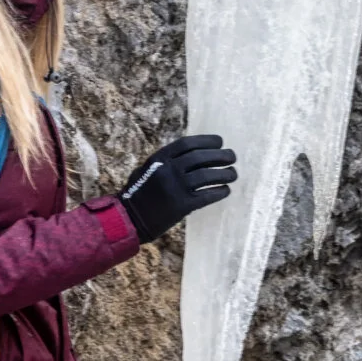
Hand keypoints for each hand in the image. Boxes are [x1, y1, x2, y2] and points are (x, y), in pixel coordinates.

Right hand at [117, 133, 235, 242]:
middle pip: (201, 158)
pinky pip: (207, 195)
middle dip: (221, 155)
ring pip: (208, 176)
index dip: (207, 141)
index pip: (188, 144)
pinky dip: (219, 192)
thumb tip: (193, 153)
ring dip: (225, 173)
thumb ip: (166, 161)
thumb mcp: (147, 170)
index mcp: (159, 159)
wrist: (129, 219)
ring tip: (233, 174)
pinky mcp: (182, 206)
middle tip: (232, 157)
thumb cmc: (138, 194)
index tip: (220, 141)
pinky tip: (225, 190)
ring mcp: (175, 188)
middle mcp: (168, 170)